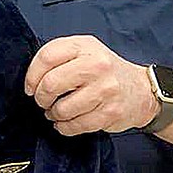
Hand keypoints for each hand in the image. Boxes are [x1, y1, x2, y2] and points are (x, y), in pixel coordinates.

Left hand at [24, 35, 157, 135]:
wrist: (142, 90)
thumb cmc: (105, 71)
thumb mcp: (85, 51)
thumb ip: (59, 57)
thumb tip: (31, 79)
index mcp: (85, 46)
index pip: (47, 56)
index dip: (32, 75)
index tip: (30, 86)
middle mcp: (96, 65)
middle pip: (51, 83)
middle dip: (41, 97)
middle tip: (43, 101)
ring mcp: (105, 89)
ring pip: (62, 108)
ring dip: (53, 114)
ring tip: (56, 111)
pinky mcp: (110, 112)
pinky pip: (76, 125)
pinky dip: (65, 127)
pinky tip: (66, 122)